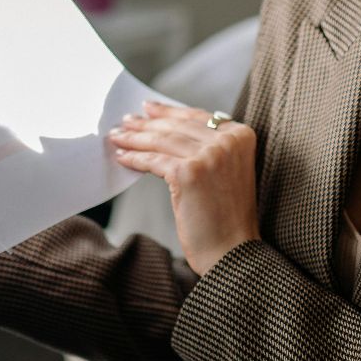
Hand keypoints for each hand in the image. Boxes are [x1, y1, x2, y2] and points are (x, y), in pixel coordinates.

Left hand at [107, 101, 259, 276]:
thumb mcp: (226, 171)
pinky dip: (135, 159)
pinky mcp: (190, 172)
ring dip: (136, 138)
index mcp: (242, 136)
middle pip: (177, 127)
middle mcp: (229, 141)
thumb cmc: (227, 217)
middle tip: (126, 121)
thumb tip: (169, 129)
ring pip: (163, 141)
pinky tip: (122, 157)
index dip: (169, 112)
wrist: (234, 252)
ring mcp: (210, 155)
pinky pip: (154, 161)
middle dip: (148, 123)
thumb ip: (210, 148)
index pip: (197, 117)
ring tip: (118, 136)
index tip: (149, 109)